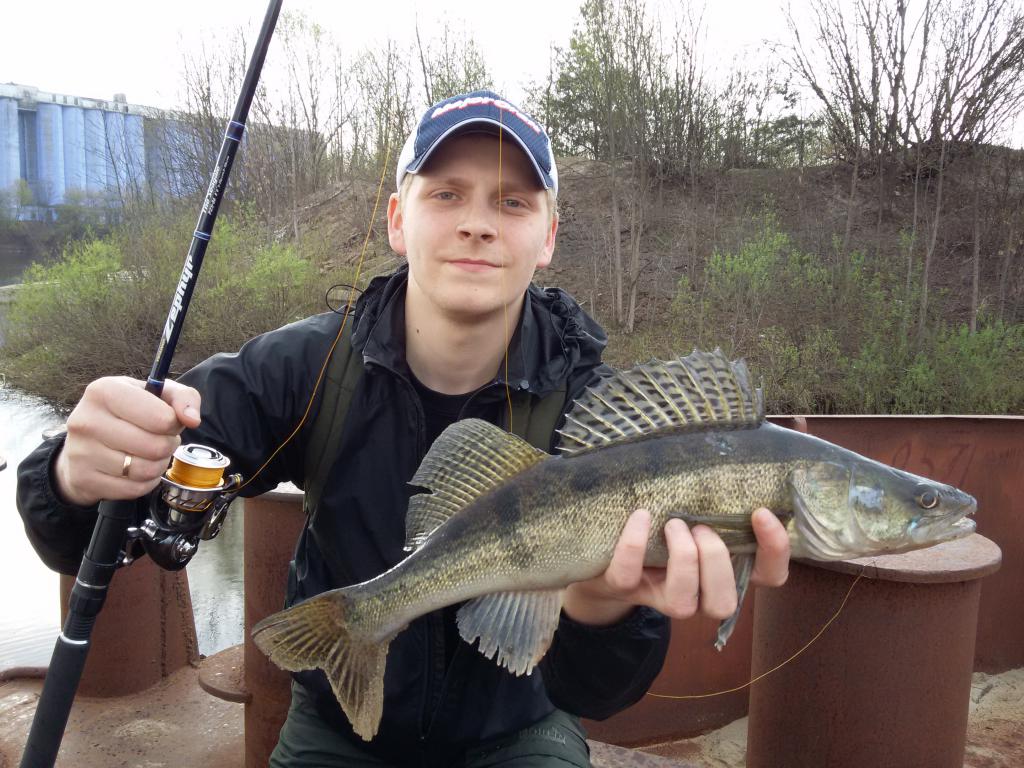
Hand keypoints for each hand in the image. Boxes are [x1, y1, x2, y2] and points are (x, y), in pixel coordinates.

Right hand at [54, 376, 201, 505]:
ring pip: (145, 470)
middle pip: (155, 447)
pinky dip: (144, 482)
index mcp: (105, 391)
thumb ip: (182, 398)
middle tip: (160, 440)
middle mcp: (87, 420)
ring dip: (157, 465)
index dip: (174, 423)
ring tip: (149, 454)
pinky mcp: (83, 479)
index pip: (161, 418)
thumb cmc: (125, 414)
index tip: (167, 421)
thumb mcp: (154, 394)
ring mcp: (81, 452)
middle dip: (167, 445)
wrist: (82, 444)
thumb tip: (192, 419)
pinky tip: (136, 470)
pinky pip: (133, 489)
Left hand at [562, 508, 789, 625]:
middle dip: (716, 560)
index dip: (774, 551)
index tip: (761, 512)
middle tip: (700, 526)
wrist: (604, 555)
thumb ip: (716, 502)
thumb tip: (734, 457)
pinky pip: (628, 576)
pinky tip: (641, 516)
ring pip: (684, 603)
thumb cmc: (662, 529)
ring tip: (673, 524)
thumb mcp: (695, 513)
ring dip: (683, 559)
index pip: (769, 578)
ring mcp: (658, 595)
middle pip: (725, 602)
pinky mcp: (621, 587)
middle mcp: (697, 594)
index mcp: (723, 573)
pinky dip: (634, 545)